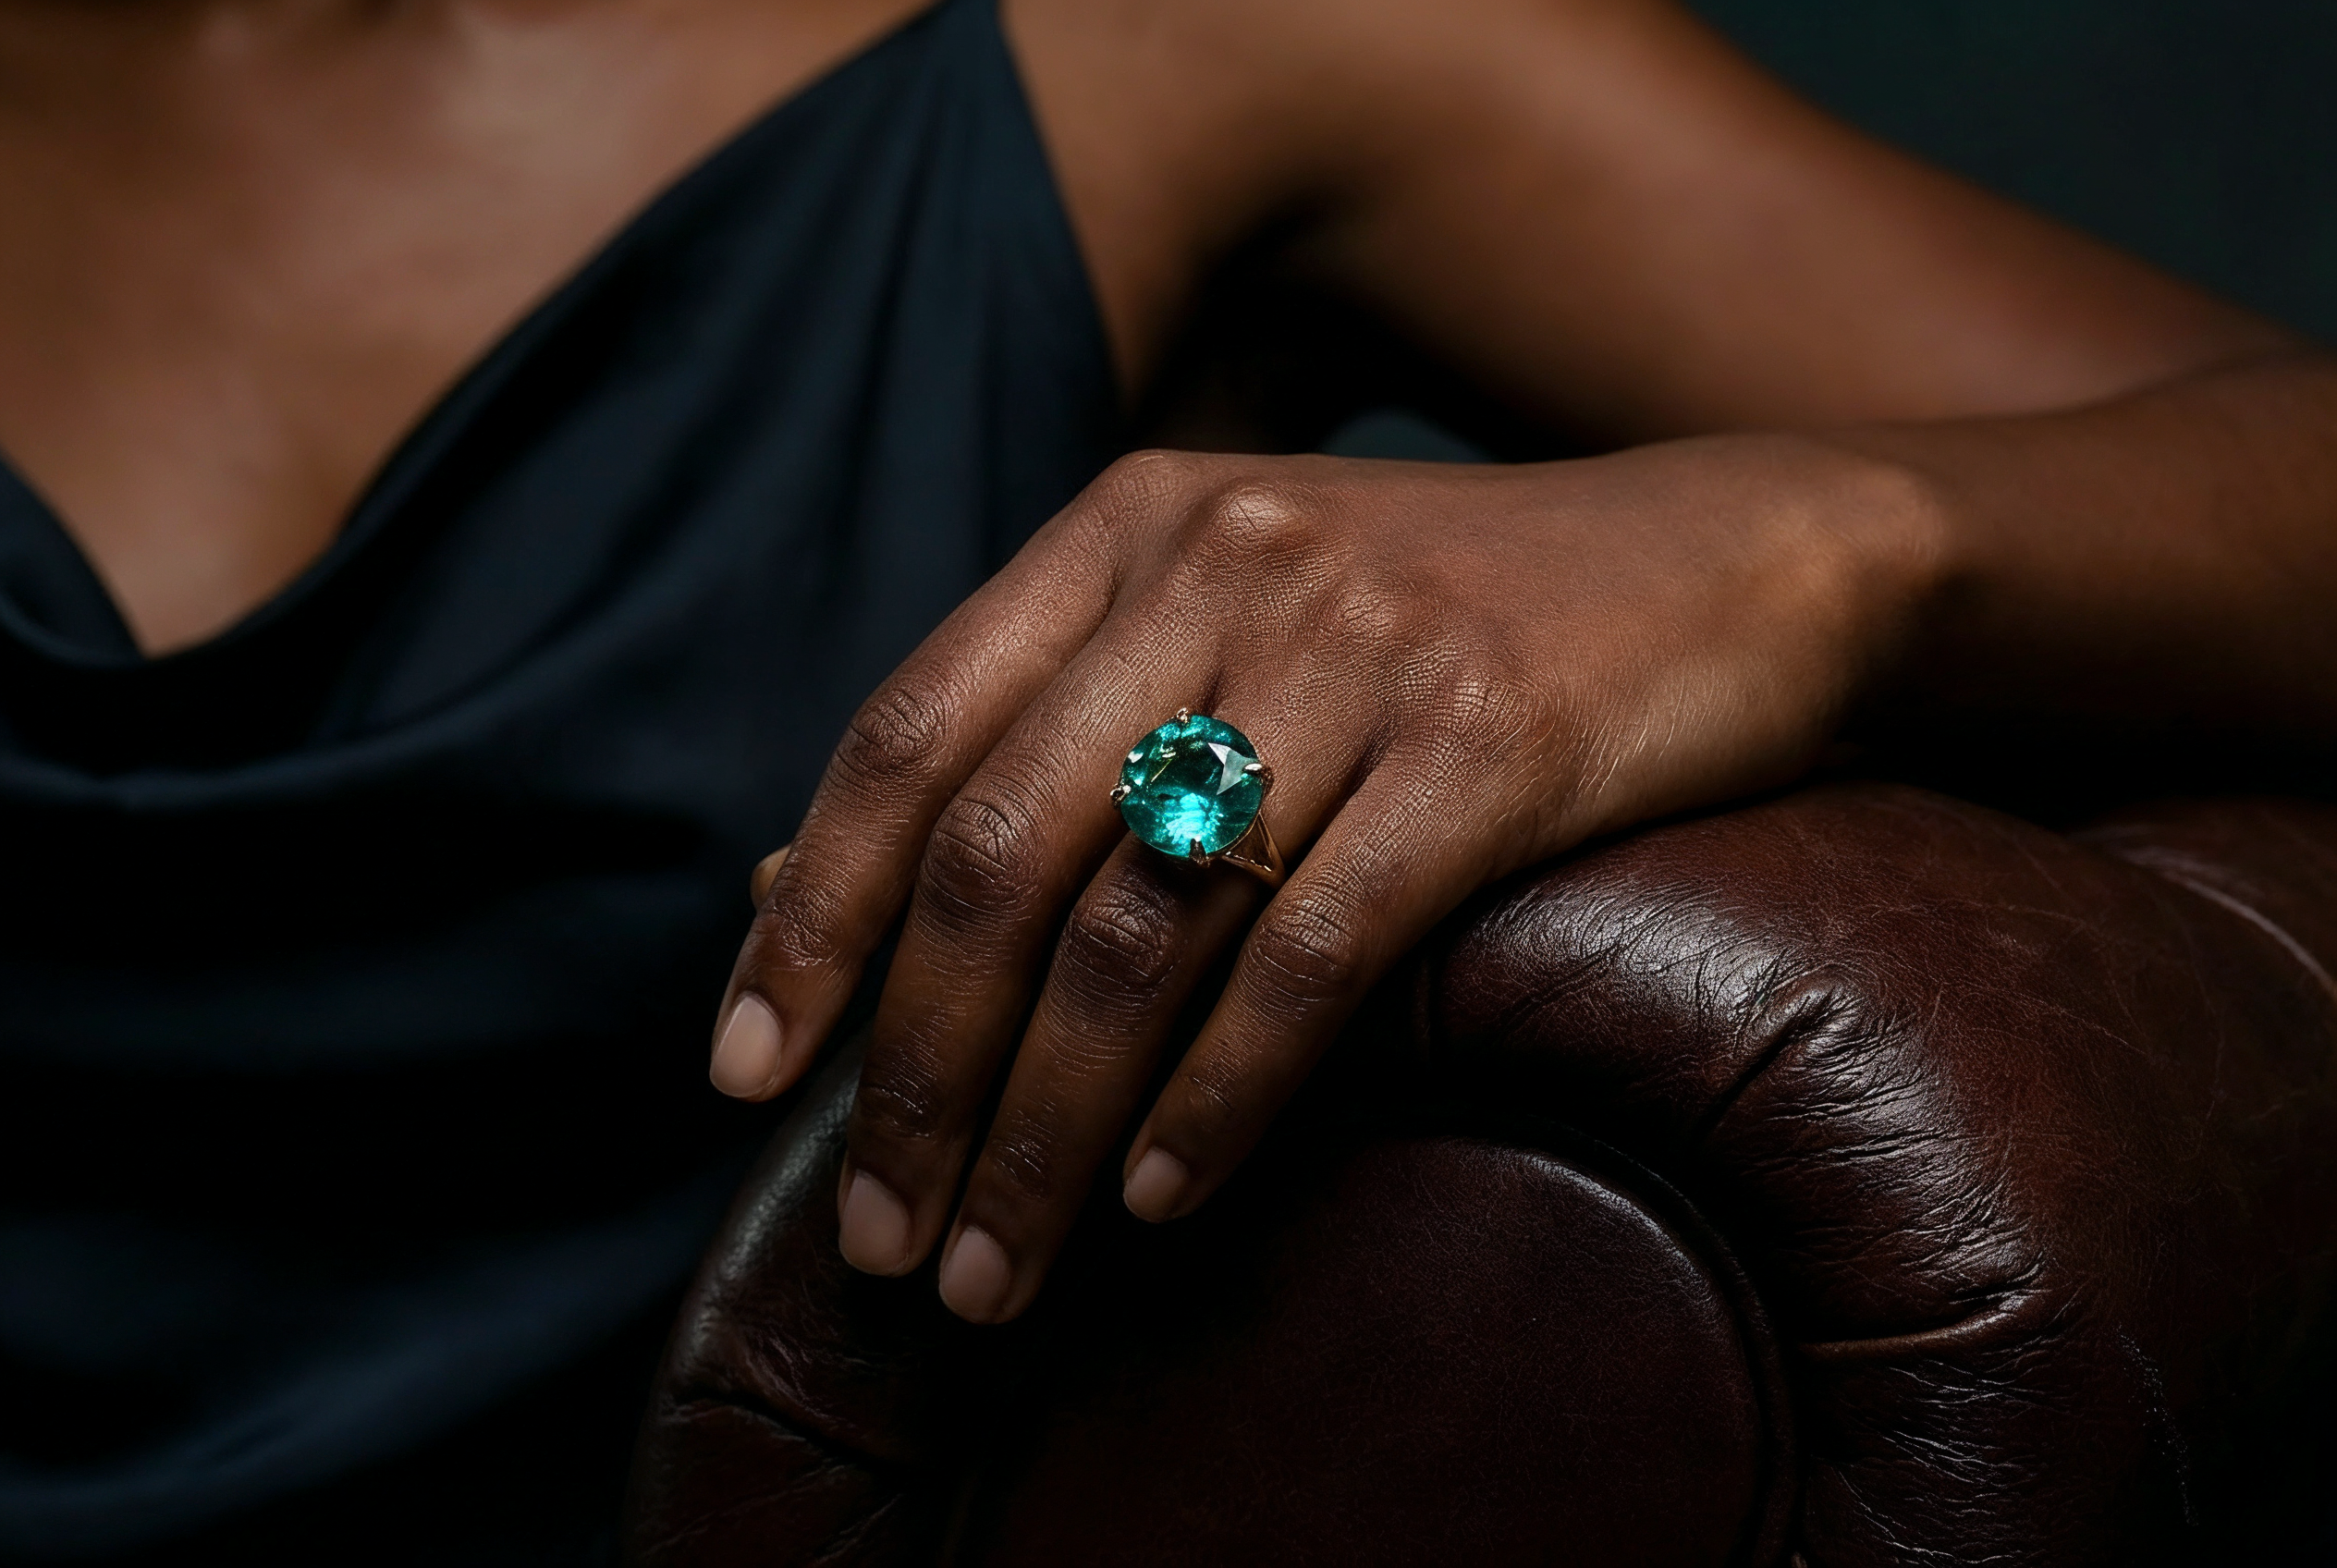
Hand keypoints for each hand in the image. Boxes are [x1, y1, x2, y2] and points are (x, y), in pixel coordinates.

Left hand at [710, 435, 1938, 1321]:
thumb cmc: (1443, 618)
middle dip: (914, 1072)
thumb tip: (776, 886)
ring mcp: (1358, 648)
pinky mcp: (1493, 743)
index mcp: (1123, 530)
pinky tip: (1163, 1204)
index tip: (747, 1074)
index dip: (809, 915)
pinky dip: (1219, 1100)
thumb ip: (1024, 729)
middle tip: (878, 1235)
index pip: (903, 736)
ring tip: (995, 1267)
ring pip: (1141, 927)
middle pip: (999, 855)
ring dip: (1045, 1127)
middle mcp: (1218, 565)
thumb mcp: (1219, 622)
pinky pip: (1313, 956)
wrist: (1728, 559)